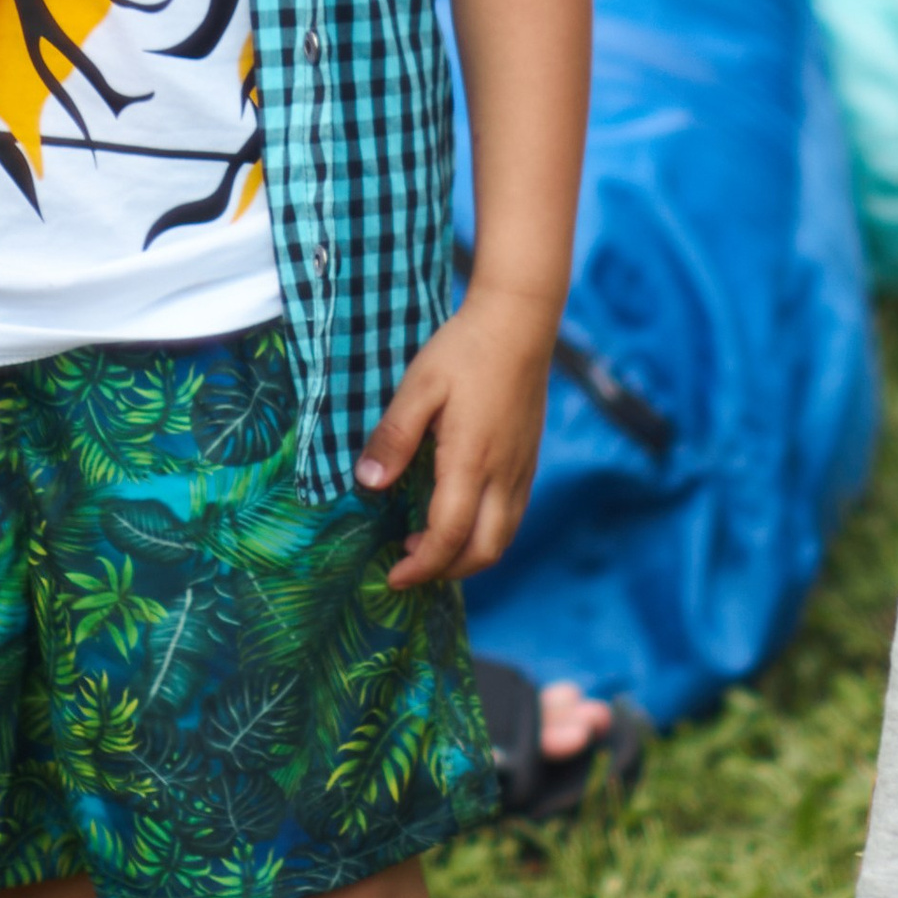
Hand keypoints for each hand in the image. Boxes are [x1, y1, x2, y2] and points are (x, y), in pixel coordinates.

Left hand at [356, 280, 557, 586]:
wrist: (518, 321)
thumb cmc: (464, 350)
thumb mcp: (418, 387)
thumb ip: (393, 437)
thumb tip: (368, 484)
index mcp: (471, 462)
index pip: (448, 537)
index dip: (420, 567)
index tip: (392, 576)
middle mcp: (504, 475)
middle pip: (483, 552)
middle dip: (445, 571)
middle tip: (408, 564)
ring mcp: (522, 468)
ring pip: (503, 537)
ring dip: (468, 555)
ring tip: (430, 544)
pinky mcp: (529, 457)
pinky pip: (513, 515)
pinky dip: (486, 533)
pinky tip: (461, 513)